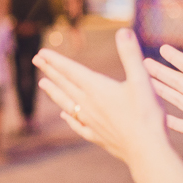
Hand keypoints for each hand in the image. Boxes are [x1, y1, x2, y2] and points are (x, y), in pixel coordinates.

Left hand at [33, 29, 169, 164]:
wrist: (147, 152)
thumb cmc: (146, 115)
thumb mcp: (142, 80)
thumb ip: (131, 55)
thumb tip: (123, 31)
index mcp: (97, 89)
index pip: (71, 70)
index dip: (56, 60)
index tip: (41, 53)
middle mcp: (89, 105)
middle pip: (65, 84)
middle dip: (50, 71)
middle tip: (36, 60)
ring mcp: (91, 122)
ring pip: (66, 103)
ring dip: (54, 92)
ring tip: (43, 84)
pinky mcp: (97, 136)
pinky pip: (77, 124)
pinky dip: (68, 117)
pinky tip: (65, 116)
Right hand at [143, 40, 182, 163]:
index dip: (175, 58)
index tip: (162, 48)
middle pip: (176, 81)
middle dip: (160, 72)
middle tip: (142, 63)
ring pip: (175, 99)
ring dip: (160, 91)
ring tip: (144, 84)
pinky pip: (180, 124)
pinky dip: (168, 120)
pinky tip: (157, 117)